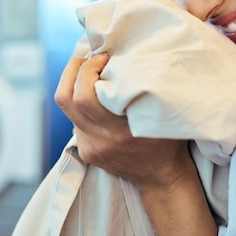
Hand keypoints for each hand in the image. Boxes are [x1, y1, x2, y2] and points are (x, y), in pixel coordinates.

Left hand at [54, 54, 192, 190]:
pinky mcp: (86, 151)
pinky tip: (96, 94)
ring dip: (74, 83)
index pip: (85, 96)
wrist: (162, 177)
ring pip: (66, 108)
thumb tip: (126, 58)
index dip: (89, 69)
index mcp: (119, 131)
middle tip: (89, 58)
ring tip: (89, 69)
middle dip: (74, 70)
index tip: (105, 57)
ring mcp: (90, 147)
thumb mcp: (163, 113)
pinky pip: (75, 119)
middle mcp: (100, 140)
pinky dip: (81, 101)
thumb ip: (147, 90)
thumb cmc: (168, 140)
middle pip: (66, 99)